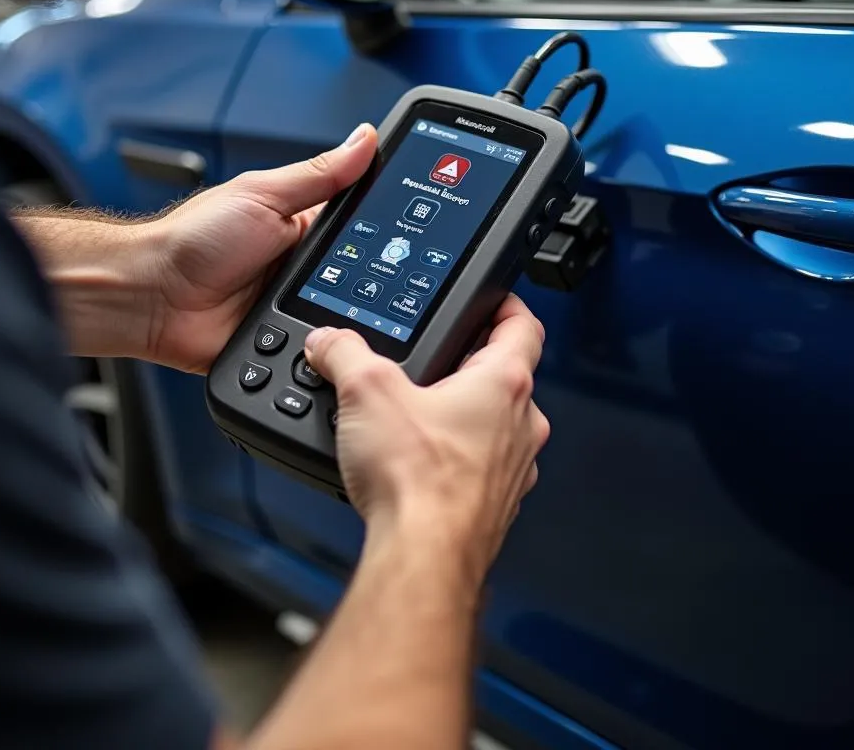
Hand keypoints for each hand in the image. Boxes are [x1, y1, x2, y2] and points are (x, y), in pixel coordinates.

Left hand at [145, 124, 377, 373]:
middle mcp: (300, 266)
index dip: (387, 227)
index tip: (418, 229)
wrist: (149, 296)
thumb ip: (318, 175)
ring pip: (342, 317)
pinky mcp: (281, 342)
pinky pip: (316, 350)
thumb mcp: (263, 195)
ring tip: (356, 314)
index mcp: (300, 225)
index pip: (360, 225)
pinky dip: (324, 349)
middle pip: (359, 276)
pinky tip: (330, 343)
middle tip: (388, 282)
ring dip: (347, 318)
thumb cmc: (191, 240)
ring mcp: (291, 305)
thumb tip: (364, 139)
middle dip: (373, 282)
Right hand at [304, 295, 549, 582]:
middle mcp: (521, 424)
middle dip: (469, 363)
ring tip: (419, 413)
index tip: (490, 297)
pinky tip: (419, 463)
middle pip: (506, 375)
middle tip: (435, 357)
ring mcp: (513, 468)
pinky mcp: (495, 505)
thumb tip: (330, 342)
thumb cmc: (417, 481)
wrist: (423, 557)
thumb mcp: (366, 393)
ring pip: (496, 424)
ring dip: (464, 413)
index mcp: (504, 384)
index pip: (523, 324)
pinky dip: (457, 458)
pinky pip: (482, 466)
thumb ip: (344, 355)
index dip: (505, 303)